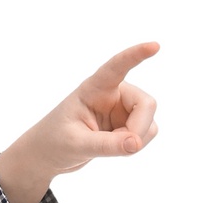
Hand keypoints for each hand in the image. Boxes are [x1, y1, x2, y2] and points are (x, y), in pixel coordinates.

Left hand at [0, 41, 159, 202]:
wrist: (47, 155)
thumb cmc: (54, 142)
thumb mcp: (76, 145)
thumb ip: (105, 145)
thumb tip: (136, 144)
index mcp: (95, 88)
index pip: (117, 66)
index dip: (136, 55)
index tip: (154, 46)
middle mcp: (113, 93)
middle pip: (146, 103)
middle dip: (139, 128)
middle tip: (127, 148)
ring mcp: (122, 109)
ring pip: (149, 121)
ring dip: (137, 139)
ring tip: (108, 148)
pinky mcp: (127, 124)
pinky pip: (146, 133)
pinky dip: (135, 145)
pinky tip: (116, 149)